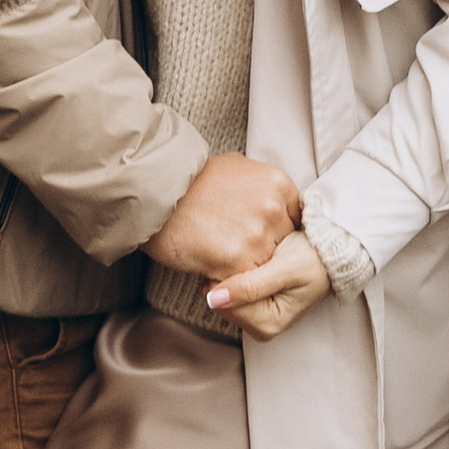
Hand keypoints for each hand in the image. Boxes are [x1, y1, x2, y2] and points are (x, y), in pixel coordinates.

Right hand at [147, 152, 301, 281]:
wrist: (154, 193)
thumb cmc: (190, 179)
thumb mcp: (235, 166)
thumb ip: (260, 185)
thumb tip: (270, 199)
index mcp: (279, 185)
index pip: (294, 220)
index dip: (276, 230)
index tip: (261, 235)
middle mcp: (273, 210)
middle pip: (283, 245)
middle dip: (263, 249)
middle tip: (237, 245)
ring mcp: (257, 238)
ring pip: (265, 266)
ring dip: (247, 267)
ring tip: (221, 255)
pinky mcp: (237, 262)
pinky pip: (245, 282)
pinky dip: (230, 280)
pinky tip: (212, 266)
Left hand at [207, 229, 332, 340]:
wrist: (332, 250)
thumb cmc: (315, 258)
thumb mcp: (285, 270)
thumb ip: (250, 286)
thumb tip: (214, 300)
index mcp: (268, 325)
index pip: (224, 305)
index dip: (227, 279)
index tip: (246, 257)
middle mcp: (260, 325)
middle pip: (221, 301)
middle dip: (230, 276)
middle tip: (255, 256)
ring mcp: (257, 314)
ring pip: (224, 292)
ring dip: (234, 271)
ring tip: (259, 257)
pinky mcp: (256, 301)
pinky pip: (231, 286)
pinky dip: (238, 270)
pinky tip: (255, 260)